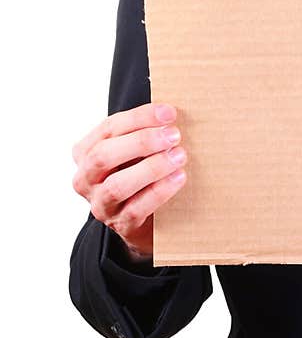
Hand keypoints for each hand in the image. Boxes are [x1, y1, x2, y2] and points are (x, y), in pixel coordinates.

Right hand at [72, 103, 187, 260]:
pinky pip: (136, 208)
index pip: (109, 128)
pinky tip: (179, 177)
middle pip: (104, 156)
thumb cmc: (141, 176)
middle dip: (141, 142)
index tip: (168, 112)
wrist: (145, 220)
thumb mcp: (136, 153)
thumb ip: (145, 133)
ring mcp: (101, 204)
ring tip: (179, 156)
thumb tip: (171, 113)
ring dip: (151, 168)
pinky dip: (159, 191)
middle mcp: (86, 179)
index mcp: (86, 153)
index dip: (139, 118)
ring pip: (117, 185)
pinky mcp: (121, 224)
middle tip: (174, 135)